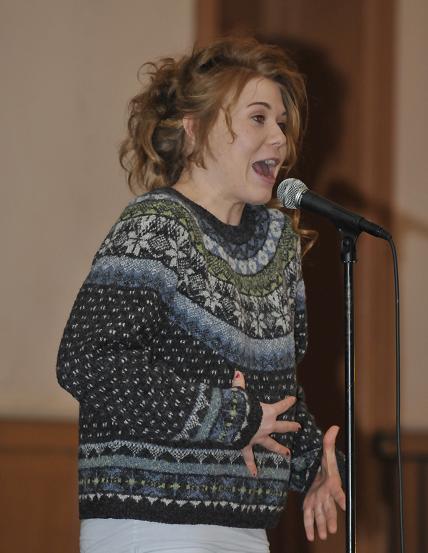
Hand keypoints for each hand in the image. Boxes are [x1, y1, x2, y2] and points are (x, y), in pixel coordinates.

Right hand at [232, 371, 299, 476]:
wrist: (232, 422)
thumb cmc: (239, 406)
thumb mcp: (240, 393)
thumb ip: (240, 383)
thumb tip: (237, 372)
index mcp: (267, 412)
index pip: (281, 406)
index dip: (288, 402)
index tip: (294, 400)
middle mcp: (266, 426)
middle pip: (282, 427)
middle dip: (290, 427)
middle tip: (298, 428)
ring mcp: (258, 437)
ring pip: (271, 444)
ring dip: (279, 449)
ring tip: (288, 454)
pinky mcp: (248, 445)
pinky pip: (250, 456)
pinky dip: (251, 465)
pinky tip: (255, 473)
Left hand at [303, 425, 345, 540]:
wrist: (318, 473)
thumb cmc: (324, 465)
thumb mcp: (326, 453)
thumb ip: (329, 442)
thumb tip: (335, 426)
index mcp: (332, 484)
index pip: (338, 492)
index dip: (341, 498)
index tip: (345, 506)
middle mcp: (326, 495)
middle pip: (329, 508)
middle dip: (330, 518)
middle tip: (331, 530)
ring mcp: (319, 501)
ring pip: (321, 514)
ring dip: (322, 525)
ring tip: (323, 535)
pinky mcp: (310, 504)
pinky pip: (309, 516)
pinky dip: (310, 527)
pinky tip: (311, 537)